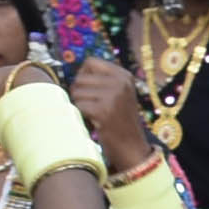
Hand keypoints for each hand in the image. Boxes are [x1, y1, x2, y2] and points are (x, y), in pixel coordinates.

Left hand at [69, 57, 153, 172]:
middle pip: (81, 77)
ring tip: (93, 113)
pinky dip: (81, 114)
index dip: (83, 75)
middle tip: (90, 105)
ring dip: (79, 104)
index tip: (88, 89)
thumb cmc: (120, 121)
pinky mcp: (104, 110)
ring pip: (77, 91)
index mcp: (124, 75)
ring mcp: (113, 96)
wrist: (132, 146)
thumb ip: (102, 80)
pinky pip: (78, 105)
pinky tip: (93, 121)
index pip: (90, 62)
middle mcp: (120, 82)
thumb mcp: (119, 93)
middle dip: (79, 92)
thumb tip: (76, 72)